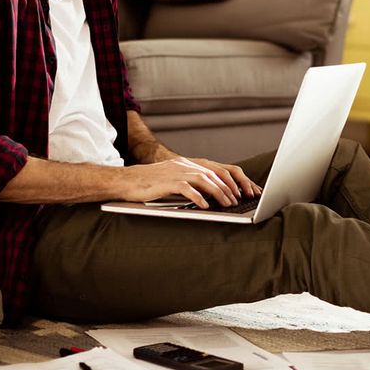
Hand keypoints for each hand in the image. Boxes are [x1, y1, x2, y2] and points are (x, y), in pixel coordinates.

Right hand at [116, 157, 259, 208]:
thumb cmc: (150, 184)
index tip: (241, 192)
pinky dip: (198, 197)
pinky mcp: (168, 181)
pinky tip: (206, 206)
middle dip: (229, 187)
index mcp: (188, 164)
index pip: (216, 169)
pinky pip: (187, 188)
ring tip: (227, 204)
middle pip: (214, 174)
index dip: (231, 180)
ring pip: (204, 180)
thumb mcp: (173, 180)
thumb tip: (209, 196)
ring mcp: (176, 172)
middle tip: (238, 200)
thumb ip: (190, 184)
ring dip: (218, 193)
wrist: (127, 181)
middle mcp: (185, 165)